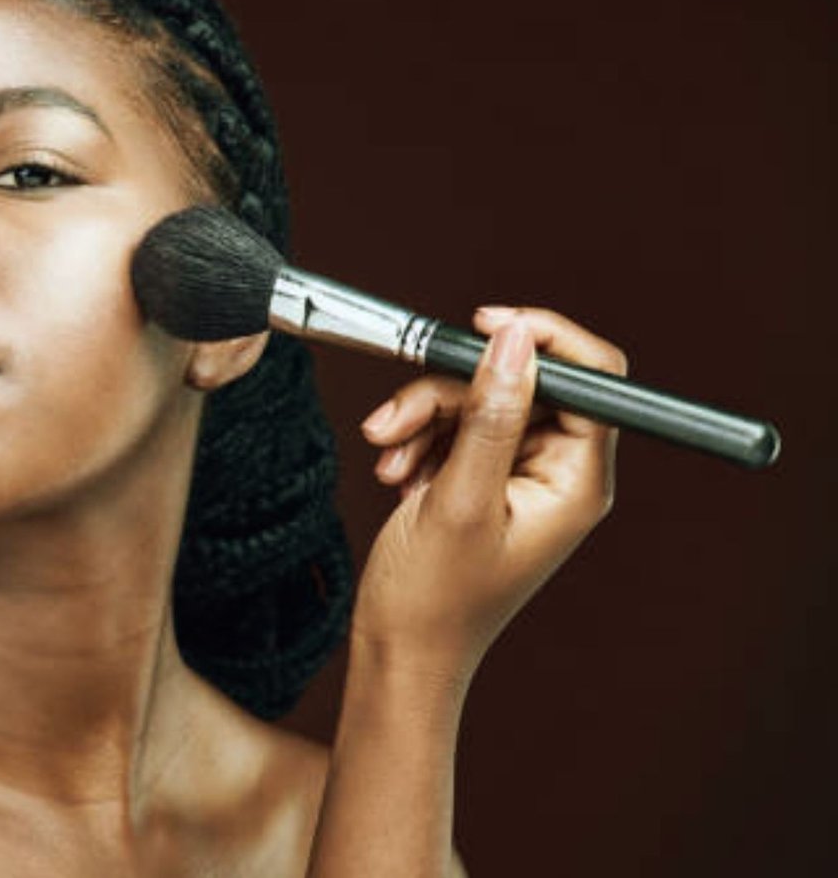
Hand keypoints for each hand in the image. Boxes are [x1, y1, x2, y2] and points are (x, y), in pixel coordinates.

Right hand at [352, 307, 626, 679]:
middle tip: (394, 420)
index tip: (483, 326)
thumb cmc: (433, 601)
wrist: (398, 652)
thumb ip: (490, 415)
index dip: (541, 341)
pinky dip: (419, 440)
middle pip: (520, 384)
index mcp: (577, 482)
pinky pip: (457, 428)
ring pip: (479, 401)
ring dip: (423, 418)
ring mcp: (521, 478)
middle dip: (449, 393)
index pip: (592, 378)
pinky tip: (396, 473)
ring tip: (387, 457)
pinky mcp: (485, 481)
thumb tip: (515, 342)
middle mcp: (559, 475)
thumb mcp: (458, 498)